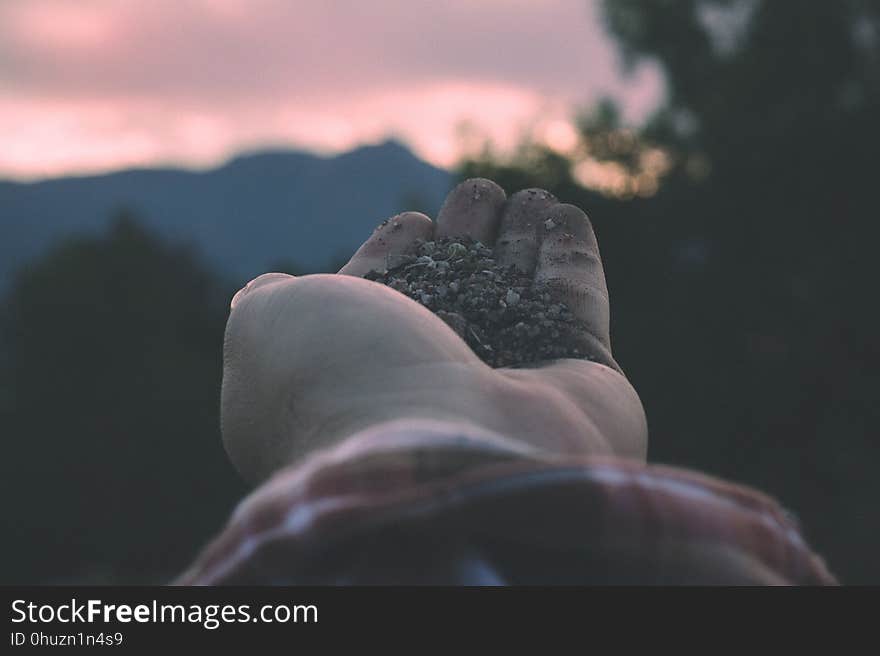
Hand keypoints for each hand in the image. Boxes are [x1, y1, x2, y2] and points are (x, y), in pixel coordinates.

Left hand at [221, 179, 646, 481]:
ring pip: (521, 296)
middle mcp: (438, 391)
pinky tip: (566, 215)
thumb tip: (267, 287)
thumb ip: (267, 302)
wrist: (444, 454)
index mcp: (365, 383)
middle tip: (480, 192)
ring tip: (526, 195)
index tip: (414, 222)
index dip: (398, 258)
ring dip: (522, 240)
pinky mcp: (582, 387)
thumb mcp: (268, 329)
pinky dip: (571, 259)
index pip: (388, 307)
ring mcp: (514, 391)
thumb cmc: (346, 382)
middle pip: (461, 294)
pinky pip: (577, 308)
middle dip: (469, 238)